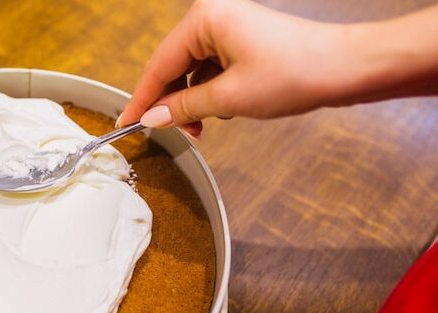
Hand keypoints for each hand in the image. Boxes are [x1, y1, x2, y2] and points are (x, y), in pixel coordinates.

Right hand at [117, 0, 437, 136]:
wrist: (346, 68)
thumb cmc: (295, 72)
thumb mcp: (229, 98)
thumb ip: (183, 108)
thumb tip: (152, 117)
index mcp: (203, 20)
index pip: (158, 65)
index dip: (141, 99)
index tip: (126, 123)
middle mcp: (212, 18)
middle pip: (173, 67)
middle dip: (170, 104)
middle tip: (169, 134)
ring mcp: (228, 30)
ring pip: (192, 73)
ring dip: (191, 103)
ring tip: (200, 130)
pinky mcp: (242, 44)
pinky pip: (211, 72)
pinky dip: (209, 96)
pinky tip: (218, 114)